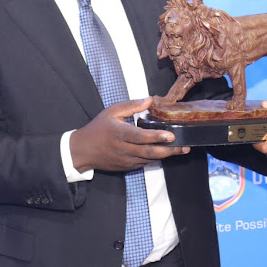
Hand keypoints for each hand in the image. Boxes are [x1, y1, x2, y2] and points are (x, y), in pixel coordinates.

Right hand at [70, 97, 189, 171]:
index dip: (156, 137)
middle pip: (149, 152)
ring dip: (166, 155)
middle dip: (169, 150)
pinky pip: (145, 163)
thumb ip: (132, 105)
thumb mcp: (112, 111)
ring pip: (149, 160)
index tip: (171, 135)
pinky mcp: (127, 166)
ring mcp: (126, 160)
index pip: (140, 137)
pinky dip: (156, 159)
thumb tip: (150, 100)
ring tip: (182, 150)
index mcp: (120, 133)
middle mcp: (124, 148)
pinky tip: (167, 153)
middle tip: (184, 146)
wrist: (82, 151)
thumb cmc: (98, 128)